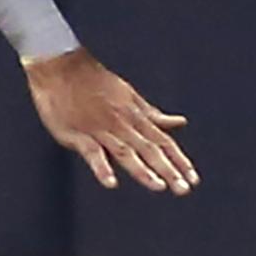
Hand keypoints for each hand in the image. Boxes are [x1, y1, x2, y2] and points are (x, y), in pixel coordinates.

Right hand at [23, 49, 196, 193]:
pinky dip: (102, 167)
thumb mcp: (130, 96)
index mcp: (135, 116)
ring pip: (125, 152)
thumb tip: (180, 122)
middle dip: (168, 170)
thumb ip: (153, 115)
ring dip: (142, 171)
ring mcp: (100, 129)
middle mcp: (122, 124)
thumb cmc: (95, 81)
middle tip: (184, 190)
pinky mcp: (78, 134)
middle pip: (149, 149)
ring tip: (158, 187)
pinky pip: (93, 152)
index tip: (193, 179)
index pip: (163, 142)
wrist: (61, 66)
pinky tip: (111, 183)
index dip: (179, 161)